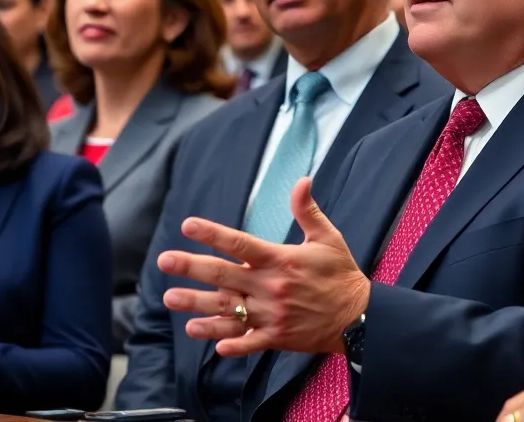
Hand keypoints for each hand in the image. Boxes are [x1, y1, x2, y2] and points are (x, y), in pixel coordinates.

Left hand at [159, 177, 369, 356]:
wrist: (358, 317)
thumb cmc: (341, 273)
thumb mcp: (327, 237)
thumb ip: (308, 210)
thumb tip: (302, 181)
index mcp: (281, 260)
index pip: (240, 243)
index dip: (213, 234)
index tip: (188, 225)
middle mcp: (271, 287)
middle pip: (224, 275)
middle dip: (191, 267)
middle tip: (165, 260)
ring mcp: (272, 314)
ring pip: (227, 309)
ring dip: (197, 305)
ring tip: (170, 299)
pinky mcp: (276, 337)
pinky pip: (249, 341)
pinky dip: (231, 343)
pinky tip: (210, 342)